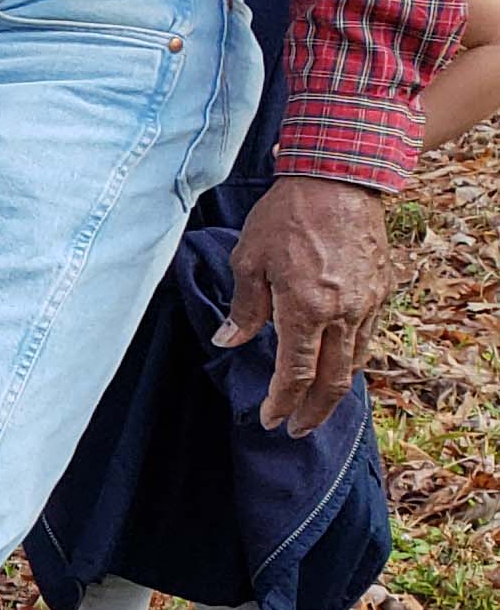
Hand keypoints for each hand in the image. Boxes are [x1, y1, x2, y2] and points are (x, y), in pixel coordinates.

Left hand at [220, 175, 392, 432]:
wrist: (338, 178)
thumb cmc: (285, 215)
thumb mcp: (249, 260)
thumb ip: (243, 308)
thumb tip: (228, 343)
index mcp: (306, 309)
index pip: (294, 374)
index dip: (282, 404)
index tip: (270, 421)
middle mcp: (343, 313)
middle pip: (333, 381)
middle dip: (314, 412)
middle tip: (297, 431)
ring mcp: (367, 302)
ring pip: (355, 362)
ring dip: (334, 391)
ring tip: (315, 407)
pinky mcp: (381, 289)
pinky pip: (366, 336)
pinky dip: (350, 359)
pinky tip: (335, 365)